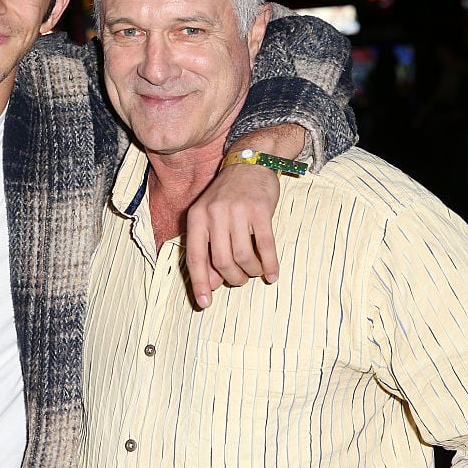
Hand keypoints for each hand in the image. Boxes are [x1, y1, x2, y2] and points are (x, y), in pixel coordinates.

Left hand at [185, 162, 280, 309]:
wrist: (249, 163)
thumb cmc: (228, 196)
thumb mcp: (210, 218)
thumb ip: (207, 247)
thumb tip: (210, 283)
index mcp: (197, 217)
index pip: (195, 257)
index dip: (199, 283)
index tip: (204, 304)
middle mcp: (214, 213)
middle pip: (222, 261)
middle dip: (233, 278)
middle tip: (241, 279)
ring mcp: (237, 211)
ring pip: (243, 256)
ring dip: (251, 271)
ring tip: (255, 271)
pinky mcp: (260, 210)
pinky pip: (265, 246)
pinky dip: (269, 264)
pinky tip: (272, 274)